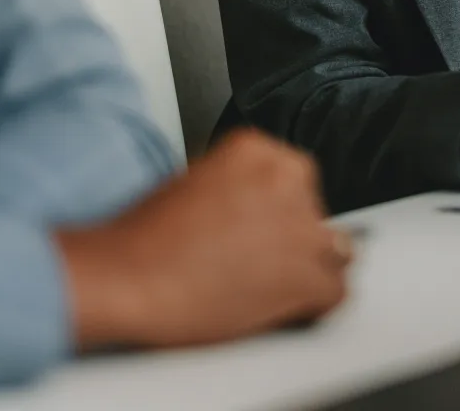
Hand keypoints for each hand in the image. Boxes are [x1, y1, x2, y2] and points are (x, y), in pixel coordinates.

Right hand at [55, 129, 350, 349]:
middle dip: (292, 238)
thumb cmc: (143, 240)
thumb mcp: (195, 183)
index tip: (264, 229)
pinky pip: (334, 292)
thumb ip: (240, 189)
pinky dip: (313, 306)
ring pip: (333, 252)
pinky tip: (281, 308)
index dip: (278, 212)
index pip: (296, 180)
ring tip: (263, 287)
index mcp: (258, 150)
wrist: (125, 278)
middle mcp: (288, 180)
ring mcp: (303, 228)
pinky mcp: (306, 276)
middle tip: (256, 262)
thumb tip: (260, 214)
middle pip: (315, 213)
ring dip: (306, 269)